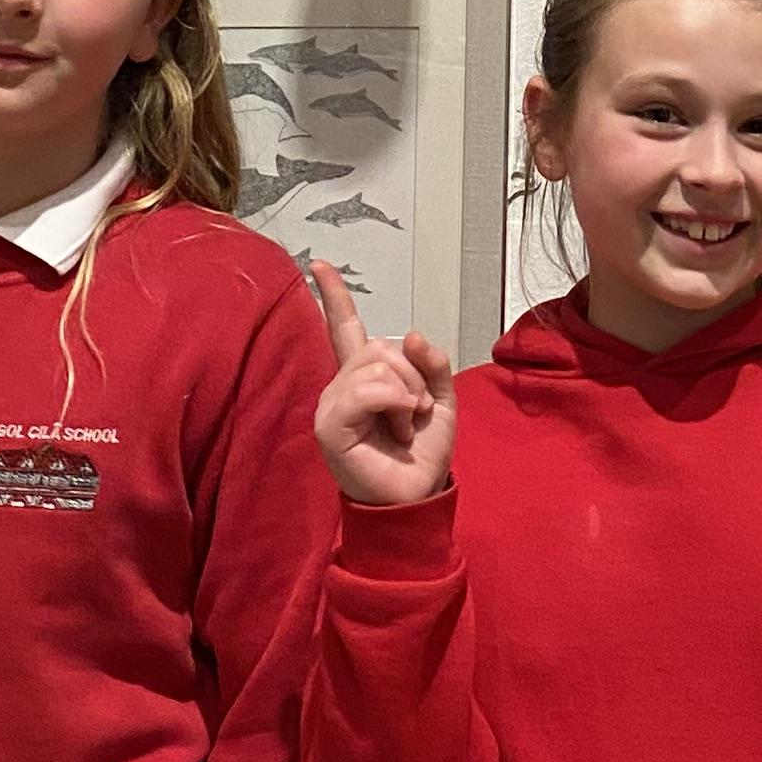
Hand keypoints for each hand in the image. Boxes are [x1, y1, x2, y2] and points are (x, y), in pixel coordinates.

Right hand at [310, 264, 456, 508]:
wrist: (417, 496)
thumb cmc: (423, 452)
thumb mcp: (441, 399)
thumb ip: (431, 363)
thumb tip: (411, 334)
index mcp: (365, 378)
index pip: (346, 329)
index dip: (334, 296)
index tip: (320, 265)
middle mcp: (342, 386)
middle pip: (379, 346)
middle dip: (413, 374)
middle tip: (416, 411)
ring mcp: (332, 404)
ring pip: (376, 364)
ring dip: (407, 393)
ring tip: (405, 424)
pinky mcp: (329, 425)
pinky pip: (366, 390)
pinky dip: (395, 401)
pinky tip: (400, 423)